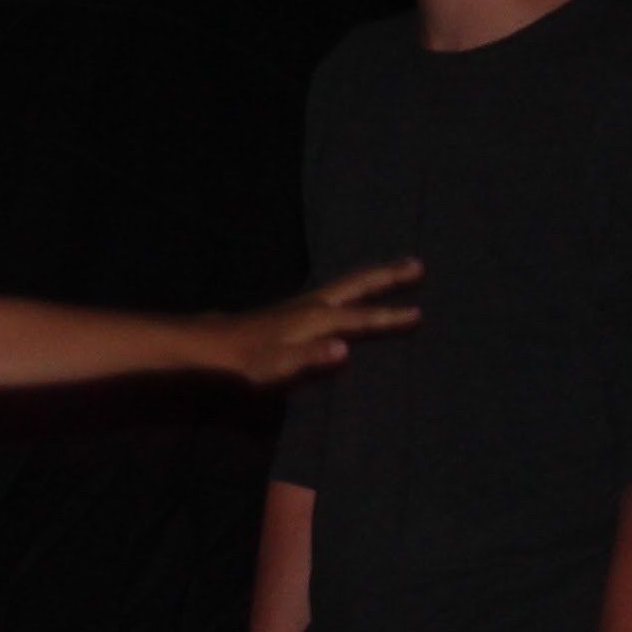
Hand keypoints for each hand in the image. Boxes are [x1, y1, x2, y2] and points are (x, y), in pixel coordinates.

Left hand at [190, 259, 420, 385]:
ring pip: (347, 284)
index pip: (361, 319)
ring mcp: (303, 304)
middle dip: (389, 276)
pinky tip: (355, 293)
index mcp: (316, 319)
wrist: (212, 348)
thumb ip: (312, 358)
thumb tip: (346, 349)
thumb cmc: (246, 362)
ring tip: (399, 269)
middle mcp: (314, 305)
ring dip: (374, 277)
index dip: (390, 318)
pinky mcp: (295, 309)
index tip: (419, 314)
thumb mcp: (279, 366)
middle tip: (419, 265)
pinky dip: (355, 286)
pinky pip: (337, 291)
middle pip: (358, 285)